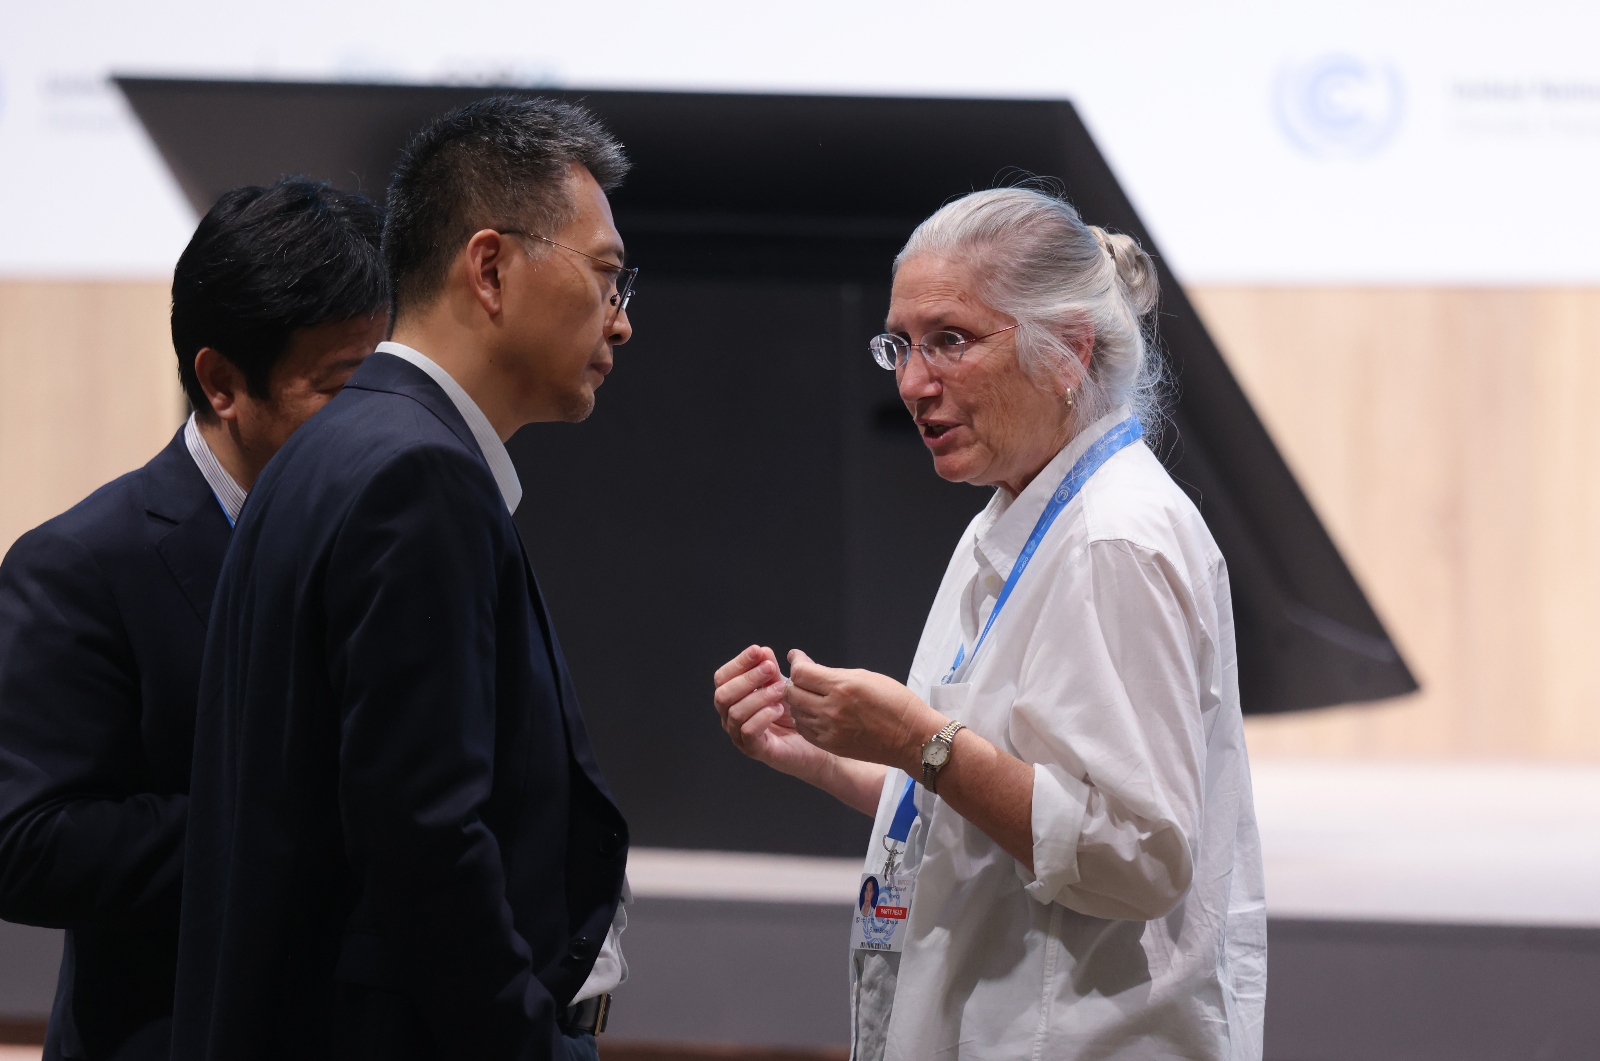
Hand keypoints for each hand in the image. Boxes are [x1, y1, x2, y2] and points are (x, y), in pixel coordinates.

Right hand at [713, 645, 831, 778]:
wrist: (815, 746)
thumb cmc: (795, 717)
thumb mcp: (782, 687)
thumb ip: (771, 671)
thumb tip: (763, 651)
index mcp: (733, 699)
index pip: (722, 678)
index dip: (738, 663)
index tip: (758, 651)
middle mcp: (731, 718)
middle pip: (723, 694)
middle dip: (747, 678)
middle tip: (771, 669)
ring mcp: (740, 736)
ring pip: (735, 712)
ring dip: (759, 696)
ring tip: (782, 690)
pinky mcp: (755, 750)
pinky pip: (749, 731)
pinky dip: (763, 716)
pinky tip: (779, 708)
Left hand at [783, 650, 945, 771]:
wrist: (912, 738)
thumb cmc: (896, 702)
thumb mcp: (866, 676)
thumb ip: (835, 674)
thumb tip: (811, 668)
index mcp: (842, 687)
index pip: (801, 673)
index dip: (796, 663)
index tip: (797, 658)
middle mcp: (831, 709)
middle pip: (793, 693)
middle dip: (794, 682)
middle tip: (802, 678)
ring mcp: (829, 730)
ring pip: (796, 713)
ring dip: (799, 702)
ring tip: (810, 696)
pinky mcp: (831, 745)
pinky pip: (805, 730)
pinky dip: (805, 720)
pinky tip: (814, 714)